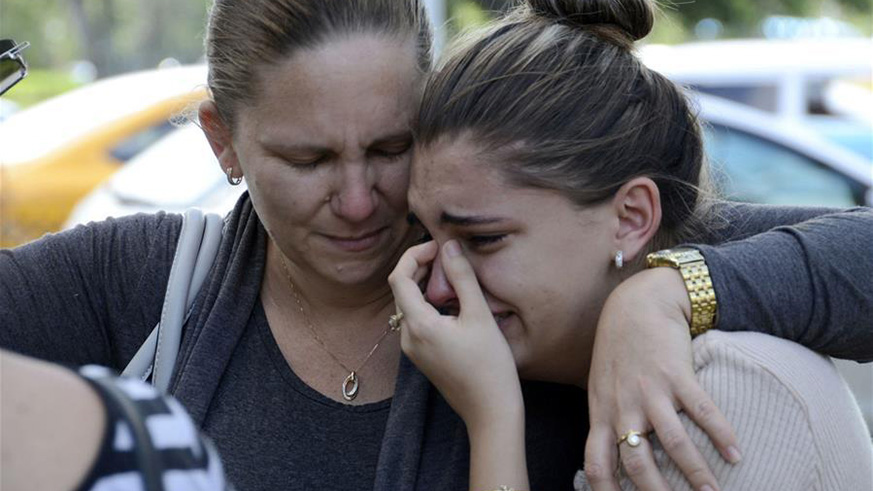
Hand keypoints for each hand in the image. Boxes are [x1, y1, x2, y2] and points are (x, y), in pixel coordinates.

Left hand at [387, 240, 522, 426]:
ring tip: (453, 276)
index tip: (438, 246)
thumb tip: (449, 246)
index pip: (399, 277)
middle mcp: (408, 337)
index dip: (414, 255)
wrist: (490, 411)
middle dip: (420, 267)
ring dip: (425, 285)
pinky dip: (429, 303)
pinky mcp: (422, 356)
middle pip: (402, 290)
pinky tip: (453, 302)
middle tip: (447, 256)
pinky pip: (417, 321)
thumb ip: (462, 278)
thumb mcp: (479, 315)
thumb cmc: (489, 366)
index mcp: (418, 324)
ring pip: (409, 305)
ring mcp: (413, 349)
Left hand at [584, 268, 740, 490]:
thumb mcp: (602, 388)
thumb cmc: (618, 352)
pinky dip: (721, 434)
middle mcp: (623, 406)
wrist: (635, 306)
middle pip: (637, 463)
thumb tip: (614, 458)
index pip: (597, 464)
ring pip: (673, 442)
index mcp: (601, 413)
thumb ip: (607, 421)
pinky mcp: (677, 373)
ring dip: (696, 472)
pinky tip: (737, 454)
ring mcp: (650, 391)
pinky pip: (702, 410)